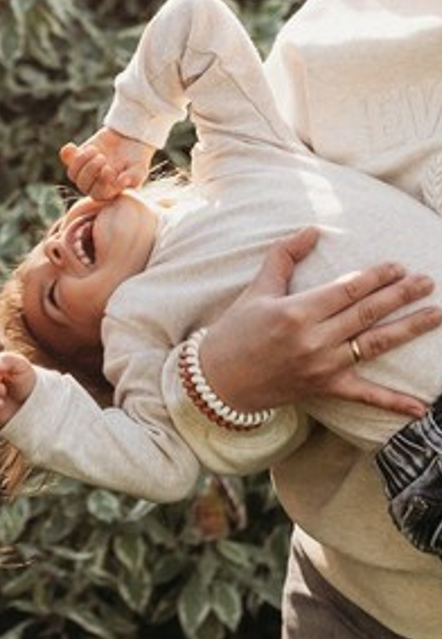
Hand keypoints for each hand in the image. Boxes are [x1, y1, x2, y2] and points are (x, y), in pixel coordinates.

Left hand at [60, 128, 151, 199]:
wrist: (130, 139)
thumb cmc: (136, 159)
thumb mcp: (140, 169)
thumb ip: (133, 178)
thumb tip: (121, 181)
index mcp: (108, 191)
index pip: (99, 194)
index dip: (101, 183)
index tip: (109, 169)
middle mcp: (94, 184)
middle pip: (83, 186)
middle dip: (90, 170)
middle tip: (102, 157)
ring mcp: (84, 170)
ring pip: (73, 174)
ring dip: (81, 161)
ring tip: (95, 150)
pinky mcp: (79, 156)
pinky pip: (67, 158)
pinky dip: (67, 153)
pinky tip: (72, 146)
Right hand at [197, 226, 438, 418]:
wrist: (219, 380)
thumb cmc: (236, 330)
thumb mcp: (257, 288)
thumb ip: (284, 256)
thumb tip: (312, 230)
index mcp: (297, 312)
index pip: (347, 290)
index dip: (376, 277)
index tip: (399, 266)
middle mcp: (314, 339)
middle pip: (367, 312)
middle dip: (401, 295)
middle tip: (427, 282)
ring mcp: (322, 366)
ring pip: (374, 344)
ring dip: (408, 329)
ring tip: (435, 315)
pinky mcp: (325, 389)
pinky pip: (365, 396)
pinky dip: (393, 403)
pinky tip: (421, 408)